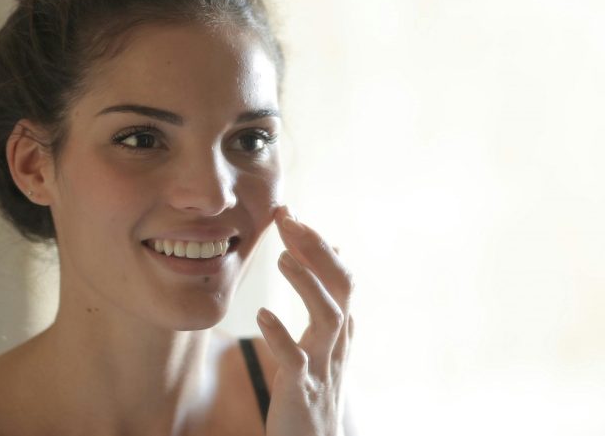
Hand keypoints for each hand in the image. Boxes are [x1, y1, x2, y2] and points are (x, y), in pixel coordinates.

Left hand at [256, 206, 354, 435]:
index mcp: (339, 329)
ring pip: (328, 318)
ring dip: (308, 285)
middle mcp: (337, 343)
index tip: (289, 213)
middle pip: (342, 286)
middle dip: (318, 250)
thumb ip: (326, 298)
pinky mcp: (302, 391)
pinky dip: (281, 337)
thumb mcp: (323, 341)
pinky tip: (262, 316)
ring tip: (283, 259)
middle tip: (289, 220)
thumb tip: (336, 249)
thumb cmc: (313, 390)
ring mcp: (322, 367)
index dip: (318, 243)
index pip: (339, 274)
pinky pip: (296, 361)